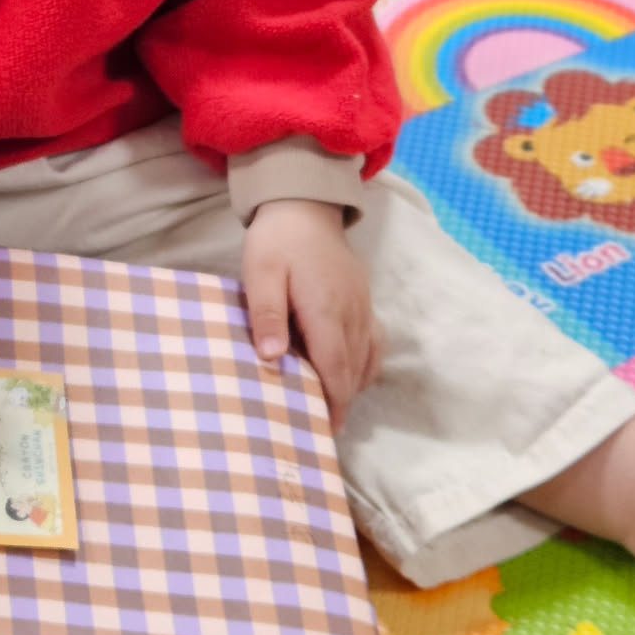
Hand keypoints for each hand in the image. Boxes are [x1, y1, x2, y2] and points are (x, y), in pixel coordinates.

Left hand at [241, 198, 378, 430]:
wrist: (304, 203)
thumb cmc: (277, 240)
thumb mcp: (260, 272)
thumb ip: (266, 314)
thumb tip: (270, 358)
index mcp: (326, 309)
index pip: (334, 368)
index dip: (331, 402)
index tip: (323, 431)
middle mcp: (351, 312)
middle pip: (352, 369)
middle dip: (341, 402)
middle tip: (323, 431)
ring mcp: (362, 305)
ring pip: (366, 358)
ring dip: (352, 386)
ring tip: (333, 411)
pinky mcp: (363, 298)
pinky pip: (374, 341)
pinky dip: (364, 365)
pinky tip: (350, 375)